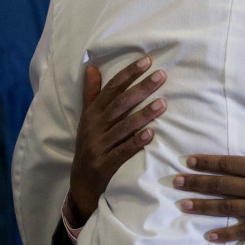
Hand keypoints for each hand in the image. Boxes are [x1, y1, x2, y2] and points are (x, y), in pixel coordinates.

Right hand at [69, 57, 166, 225]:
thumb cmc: (89, 144)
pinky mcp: (105, 165)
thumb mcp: (87, 119)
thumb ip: (91, 93)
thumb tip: (92, 67)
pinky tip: (151, 134)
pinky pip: (123, 152)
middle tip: (161, 75)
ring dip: (144, 114)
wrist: (81, 183)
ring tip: (163, 103)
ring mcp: (99, 147)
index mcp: (92, 114)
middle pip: (120, 104)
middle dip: (141, 88)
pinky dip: (136, 142)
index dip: (128, 74)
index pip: (111, 89)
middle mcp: (94, 127)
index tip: (147, 61)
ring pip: (123, 127)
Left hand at [172, 125, 244, 241]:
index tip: (189, 161)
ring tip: (183, 204)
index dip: (207, 161)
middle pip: (221, 184)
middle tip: (176, 182)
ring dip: (203, 206)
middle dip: (196, 182)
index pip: (229, 163)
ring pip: (226, 206)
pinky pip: (242, 230)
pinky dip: (225, 233)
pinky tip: (209, 235)